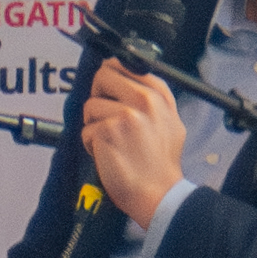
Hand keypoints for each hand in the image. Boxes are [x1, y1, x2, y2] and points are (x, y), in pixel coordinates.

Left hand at [81, 62, 189, 227]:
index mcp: (160, 96)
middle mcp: (144, 101)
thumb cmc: (160, 163)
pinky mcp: (107, 132)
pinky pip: (85, 130)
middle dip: (98, 95)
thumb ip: (153, 98)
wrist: (159, 193)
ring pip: (90, 106)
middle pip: (102, 75)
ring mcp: (125, 115)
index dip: (112, 76)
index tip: (108, 88)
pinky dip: (91, 144)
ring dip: (94, 126)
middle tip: (105, 116)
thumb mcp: (170, 122)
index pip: (126, 64)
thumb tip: (128, 77)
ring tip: (112, 142)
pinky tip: (108, 154)